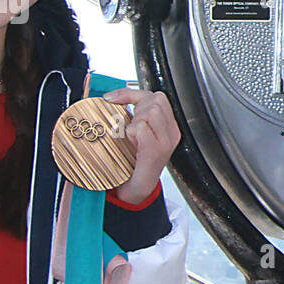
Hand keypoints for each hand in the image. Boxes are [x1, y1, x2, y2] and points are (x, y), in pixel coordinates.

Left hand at [102, 88, 180, 205]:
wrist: (136, 190)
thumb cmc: (133, 163)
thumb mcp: (136, 135)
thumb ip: (133, 116)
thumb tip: (113, 96)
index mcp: (169, 127)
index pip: (157, 97)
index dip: (132, 93)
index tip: (112, 98)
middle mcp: (172, 133)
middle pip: (156, 100)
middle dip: (137, 108)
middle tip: (130, 126)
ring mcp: (166, 142)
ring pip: (150, 112)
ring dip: (134, 122)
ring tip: (132, 137)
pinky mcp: (156, 151)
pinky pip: (141, 128)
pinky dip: (130, 134)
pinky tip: (132, 145)